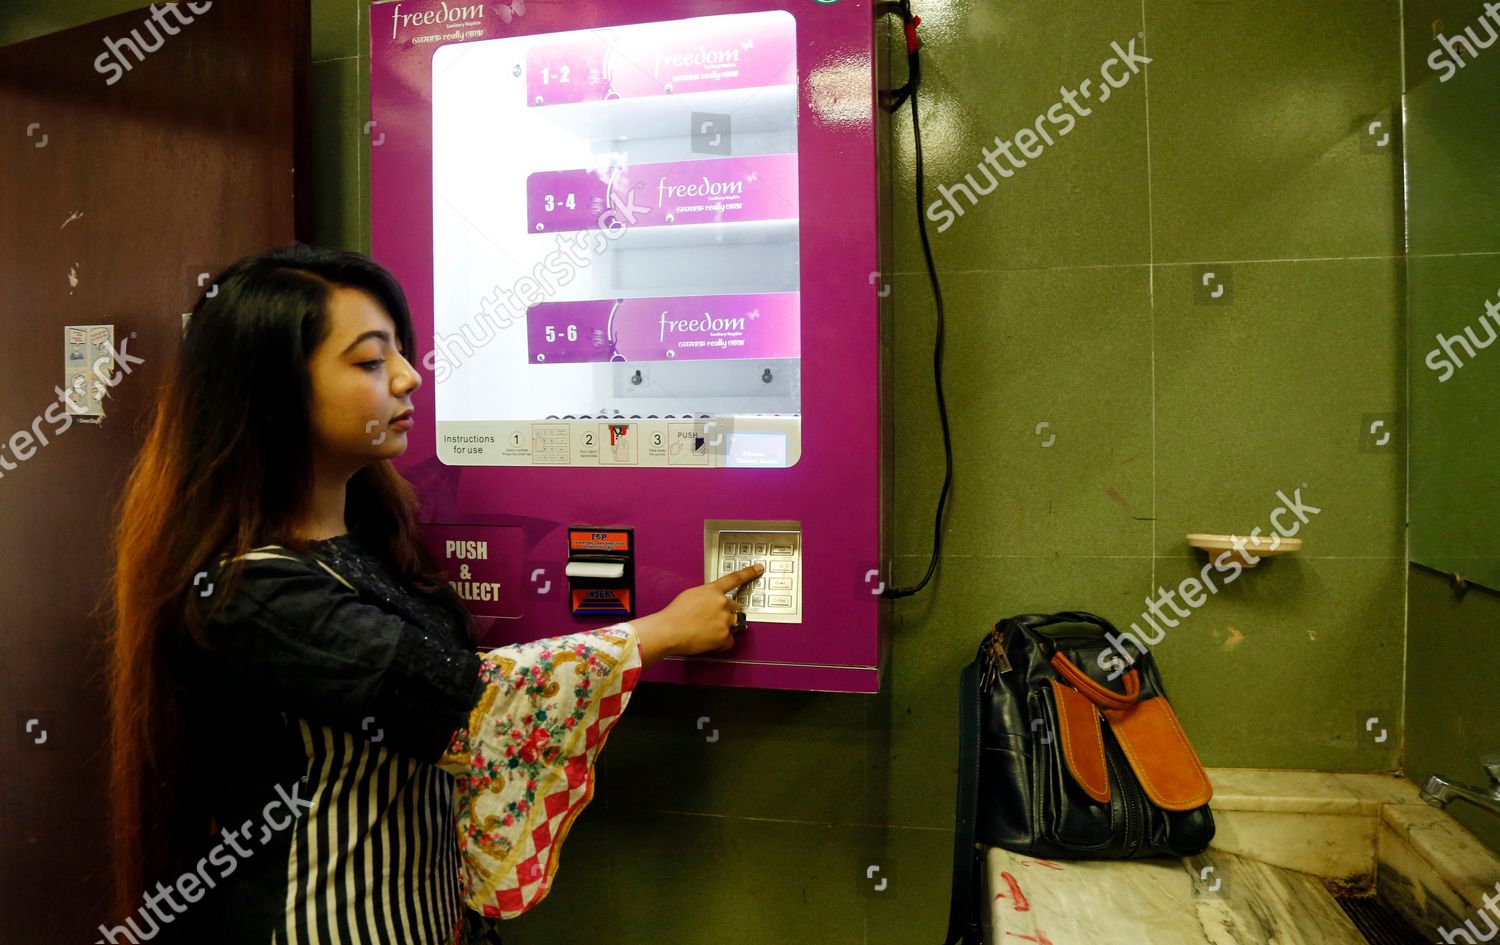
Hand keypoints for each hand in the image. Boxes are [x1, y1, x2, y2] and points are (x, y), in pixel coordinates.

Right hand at [633, 563, 763, 665]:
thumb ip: (706, 595)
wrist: (669, 630)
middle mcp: (722, 603)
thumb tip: (711, 601)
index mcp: (713, 590)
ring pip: (732, 624)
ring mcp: (724, 620)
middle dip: (725, 613)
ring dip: (723, 627)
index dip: (749, 572)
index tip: (759, 568)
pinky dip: (721, 642)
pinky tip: (708, 640)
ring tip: (705, 630)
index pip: (735, 578)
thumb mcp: (690, 595)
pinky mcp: (723, 636)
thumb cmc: (675, 614)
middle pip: (734, 607)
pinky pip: (729, 640)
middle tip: (709, 620)